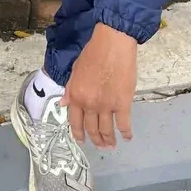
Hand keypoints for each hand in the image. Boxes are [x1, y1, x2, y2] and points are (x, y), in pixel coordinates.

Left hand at [61, 22, 136, 148]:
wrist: (112, 45)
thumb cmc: (93, 53)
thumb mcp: (75, 70)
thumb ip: (70, 89)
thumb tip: (63, 104)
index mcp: (76, 96)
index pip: (74, 121)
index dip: (77, 133)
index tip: (81, 140)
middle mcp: (89, 104)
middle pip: (91, 129)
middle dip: (95, 140)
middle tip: (99, 145)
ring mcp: (106, 105)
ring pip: (106, 130)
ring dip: (108, 140)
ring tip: (111, 145)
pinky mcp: (123, 103)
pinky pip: (123, 123)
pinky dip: (125, 132)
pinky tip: (127, 137)